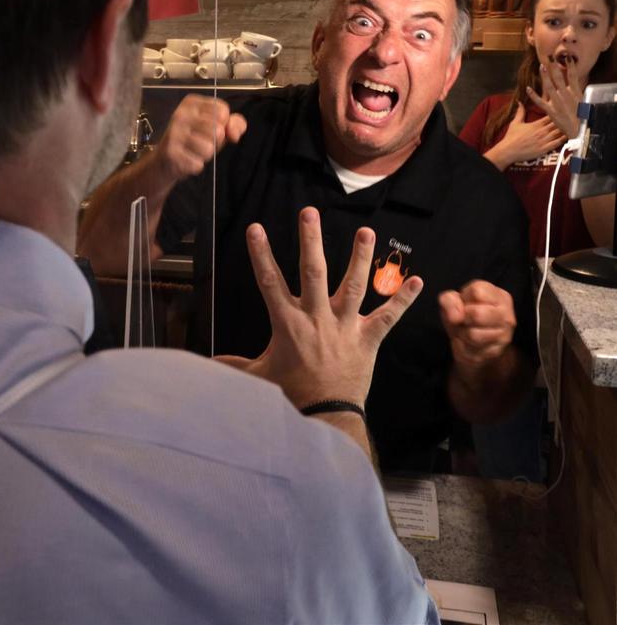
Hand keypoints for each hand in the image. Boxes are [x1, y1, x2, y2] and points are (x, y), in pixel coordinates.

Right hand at [153, 94, 246, 184]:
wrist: (165, 161)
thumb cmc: (194, 141)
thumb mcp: (217, 127)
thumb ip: (234, 124)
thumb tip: (233, 133)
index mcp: (192, 103)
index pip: (223, 111)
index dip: (223, 125)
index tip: (211, 128)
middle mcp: (181, 114)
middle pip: (218, 130)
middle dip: (215, 142)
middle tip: (200, 142)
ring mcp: (174, 133)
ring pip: (209, 148)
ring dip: (205, 155)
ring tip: (193, 151)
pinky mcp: (170, 152)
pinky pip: (198, 163)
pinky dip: (195, 166)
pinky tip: (185, 160)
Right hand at [216, 207, 422, 408]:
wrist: (326, 416)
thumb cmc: (290, 395)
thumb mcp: (258, 377)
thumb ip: (235, 365)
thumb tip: (209, 364)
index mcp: (287, 323)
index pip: (269, 281)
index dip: (261, 254)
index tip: (255, 228)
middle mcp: (317, 318)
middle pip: (313, 272)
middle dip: (310, 240)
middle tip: (310, 213)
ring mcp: (345, 326)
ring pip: (354, 285)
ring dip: (360, 257)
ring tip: (366, 231)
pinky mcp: (368, 339)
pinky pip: (388, 317)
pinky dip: (403, 299)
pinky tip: (418, 280)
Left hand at [438, 280, 515, 368]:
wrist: (472, 340)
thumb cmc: (464, 312)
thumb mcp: (452, 300)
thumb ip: (449, 300)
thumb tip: (455, 317)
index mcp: (500, 296)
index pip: (477, 292)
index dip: (464, 299)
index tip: (465, 304)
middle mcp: (506, 316)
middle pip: (477, 315)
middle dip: (462, 318)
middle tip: (463, 319)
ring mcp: (504, 336)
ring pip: (472, 335)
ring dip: (460, 333)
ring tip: (464, 330)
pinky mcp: (494, 353)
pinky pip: (468, 351)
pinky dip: (459, 346)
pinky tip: (466, 342)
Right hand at [487, 104, 564, 167]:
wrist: (508, 150)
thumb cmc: (511, 137)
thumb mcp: (515, 123)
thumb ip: (520, 112)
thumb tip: (520, 103)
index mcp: (536, 124)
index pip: (551, 116)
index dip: (557, 113)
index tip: (561, 111)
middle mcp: (541, 131)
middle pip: (557, 124)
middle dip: (563, 121)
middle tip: (569, 119)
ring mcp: (544, 140)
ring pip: (559, 133)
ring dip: (564, 130)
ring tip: (570, 127)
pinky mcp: (544, 149)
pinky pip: (557, 143)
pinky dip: (563, 140)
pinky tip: (566, 137)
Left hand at [529, 60, 583, 139]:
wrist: (579, 130)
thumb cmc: (581, 117)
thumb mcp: (582, 102)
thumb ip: (576, 92)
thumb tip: (573, 84)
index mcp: (575, 93)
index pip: (573, 76)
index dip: (570, 66)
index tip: (567, 57)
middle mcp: (566, 96)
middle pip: (560, 78)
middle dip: (555, 67)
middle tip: (550, 57)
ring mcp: (558, 103)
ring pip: (550, 87)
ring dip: (545, 76)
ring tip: (541, 66)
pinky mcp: (551, 111)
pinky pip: (540, 102)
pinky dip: (533, 95)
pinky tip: (528, 89)